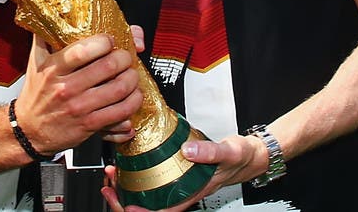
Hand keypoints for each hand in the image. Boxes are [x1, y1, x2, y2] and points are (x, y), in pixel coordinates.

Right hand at [14, 33, 141, 155]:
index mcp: (54, 69)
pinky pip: (120, 112)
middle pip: (108, 67)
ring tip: (131, 74)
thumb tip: (53, 12)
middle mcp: (67, 88)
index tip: (110, 40)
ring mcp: (79, 107)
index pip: (83, 50)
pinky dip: (133, 102)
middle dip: (124, 58)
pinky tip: (133, 96)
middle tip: (126, 56)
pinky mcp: (90, 125)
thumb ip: (45, 36)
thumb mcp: (35, 63)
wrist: (28, 130)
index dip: (105, 41)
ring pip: (119, 89)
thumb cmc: (35, 95)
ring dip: (132, 79)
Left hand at [100, 134, 266, 211]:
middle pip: (148, 207)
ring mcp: (176, 186)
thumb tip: (189, 151)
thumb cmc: (239, 159)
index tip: (125, 205)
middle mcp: (180, 193)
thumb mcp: (227, 152)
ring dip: (126, 188)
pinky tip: (127, 165)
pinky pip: (151, 182)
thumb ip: (209, 152)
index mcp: (191, 194)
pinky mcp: (174, 175)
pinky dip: (135, 176)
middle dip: (124, 200)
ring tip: (112, 175)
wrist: (248, 155)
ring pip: (146, 195)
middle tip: (109, 186)